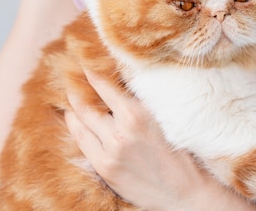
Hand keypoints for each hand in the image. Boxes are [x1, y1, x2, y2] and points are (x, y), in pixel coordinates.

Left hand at [65, 70, 255, 210]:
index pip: (104, 87)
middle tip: (70, 78)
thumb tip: (120, 82)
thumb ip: (140, 102)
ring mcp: (109, 152)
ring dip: (72, 108)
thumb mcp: (163, 117)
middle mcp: (120, 131)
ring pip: (80, 122)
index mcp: (136, 114)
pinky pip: (82, 142)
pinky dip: (75, 127)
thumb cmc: (181, 151)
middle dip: (76, 90)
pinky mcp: (105, 168)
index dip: (91, 74)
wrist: (185, 191)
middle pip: (86, 104)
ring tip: (70, 98)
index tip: (84, 65)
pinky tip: (72, 119)